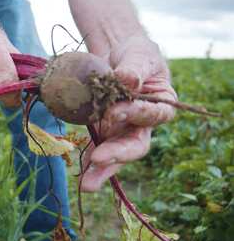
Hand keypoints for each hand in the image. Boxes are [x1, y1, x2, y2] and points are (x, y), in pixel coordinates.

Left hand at [81, 35, 176, 190]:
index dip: (133, 114)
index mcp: (161, 105)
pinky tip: (79, 172)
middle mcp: (143, 124)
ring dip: (101, 170)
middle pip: (134, 145)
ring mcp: (122, 131)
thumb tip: (127, 80)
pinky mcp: (104, 131)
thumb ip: (135, 68)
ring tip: (87, 185)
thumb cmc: (136, 54)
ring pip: (115, 154)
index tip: (113, 112)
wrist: (118, 55)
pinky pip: (96, 147)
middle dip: (117, 155)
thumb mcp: (139, 55)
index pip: (150, 115)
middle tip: (98, 160)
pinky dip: (87, 159)